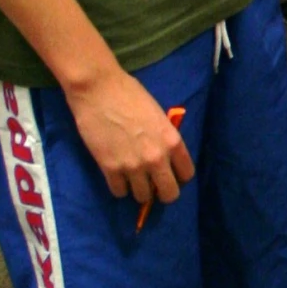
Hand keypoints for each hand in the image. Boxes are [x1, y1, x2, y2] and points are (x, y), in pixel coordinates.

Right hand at [67, 65, 194, 208]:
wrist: (99, 90)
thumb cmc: (130, 95)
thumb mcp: (158, 116)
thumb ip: (164, 138)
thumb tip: (164, 155)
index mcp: (173, 141)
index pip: (187, 174)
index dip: (179, 177)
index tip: (171, 174)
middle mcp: (157, 158)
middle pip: (169, 194)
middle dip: (163, 192)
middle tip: (154, 185)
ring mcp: (133, 166)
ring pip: (142, 197)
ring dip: (139, 190)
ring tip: (133, 180)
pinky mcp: (110, 168)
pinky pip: (119, 192)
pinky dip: (119, 188)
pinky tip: (117, 178)